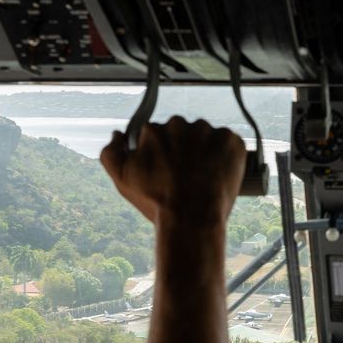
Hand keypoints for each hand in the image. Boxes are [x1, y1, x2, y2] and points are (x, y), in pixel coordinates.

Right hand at [100, 117, 245, 225]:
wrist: (192, 218)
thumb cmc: (156, 201)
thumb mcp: (122, 179)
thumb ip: (110, 153)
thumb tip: (117, 136)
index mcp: (153, 129)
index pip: (158, 136)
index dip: (162, 155)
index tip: (167, 170)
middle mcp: (181, 124)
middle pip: (183, 133)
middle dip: (184, 149)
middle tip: (187, 175)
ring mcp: (209, 131)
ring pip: (206, 137)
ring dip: (206, 151)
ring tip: (204, 177)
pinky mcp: (232, 141)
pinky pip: (228, 143)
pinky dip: (226, 155)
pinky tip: (218, 174)